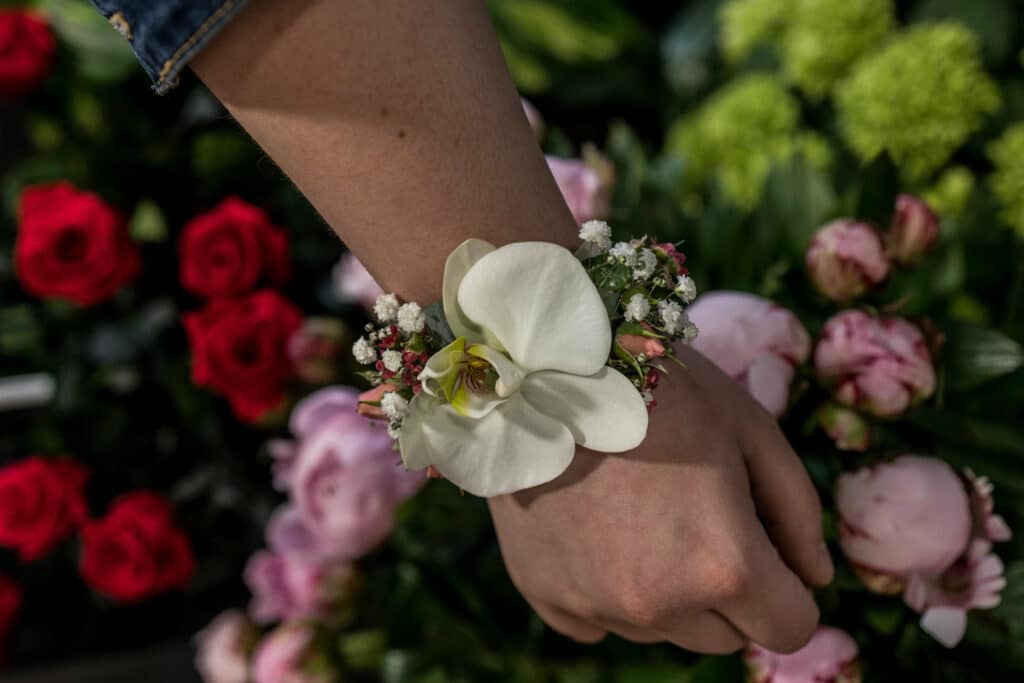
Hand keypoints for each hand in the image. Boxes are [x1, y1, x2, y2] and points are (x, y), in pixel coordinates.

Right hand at [488, 344, 832, 653]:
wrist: (544, 366)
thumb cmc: (661, 387)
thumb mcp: (751, 429)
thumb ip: (797, 510)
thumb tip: (814, 577)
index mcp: (726, 566)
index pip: (790, 627)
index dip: (786, 586)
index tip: (759, 542)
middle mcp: (660, 605)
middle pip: (724, 634)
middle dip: (725, 589)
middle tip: (692, 512)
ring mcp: (596, 605)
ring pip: (661, 630)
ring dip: (665, 590)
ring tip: (636, 509)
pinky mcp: (545, 594)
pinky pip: (595, 623)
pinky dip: (603, 589)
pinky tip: (592, 530)